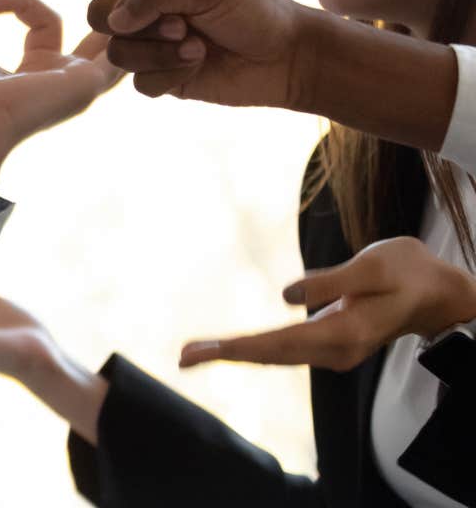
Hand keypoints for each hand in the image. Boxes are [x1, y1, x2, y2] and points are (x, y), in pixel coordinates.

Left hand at [0, 0, 120, 189]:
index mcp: (33, 69)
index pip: (39, 19)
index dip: (18, 0)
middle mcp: (61, 76)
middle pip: (89, 29)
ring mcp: (78, 80)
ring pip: (110, 36)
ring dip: (118, 6)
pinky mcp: (87, 81)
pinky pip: (118, 50)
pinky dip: (123, 23)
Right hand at [14, 0, 311, 105]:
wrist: (287, 60)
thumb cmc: (255, 10)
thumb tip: (113, 20)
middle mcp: (142, 4)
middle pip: (94, 12)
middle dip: (132, 23)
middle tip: (180, 26)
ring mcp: (147, 42)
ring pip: (113, 51)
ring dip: (157, 52)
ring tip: (196, 47)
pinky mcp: (157, 76)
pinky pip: (133, 81)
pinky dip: (165, 76)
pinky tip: (198, 67)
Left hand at [179, 236, 475, 371]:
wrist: (438, 294)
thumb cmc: (407, 272)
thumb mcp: (374, 265)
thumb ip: (331, 282)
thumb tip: (287, 295)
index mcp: (345, 332)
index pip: (282, 342)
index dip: (241, 347)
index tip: (207, 352)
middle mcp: (337, 350)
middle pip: (272, 354)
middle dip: (226, 355)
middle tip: (183, 357)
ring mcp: (335, 351)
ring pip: (277, 355)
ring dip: (236, 354)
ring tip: (193, 354)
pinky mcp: (332, 344)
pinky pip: (286, 349)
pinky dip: (255, 348)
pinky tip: (230, 348)